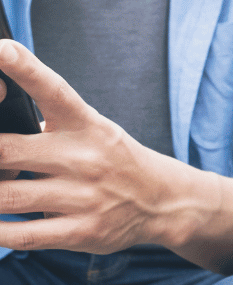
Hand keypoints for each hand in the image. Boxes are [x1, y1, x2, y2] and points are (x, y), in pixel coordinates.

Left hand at [0, 41, 182, 252]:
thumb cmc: (112, 159)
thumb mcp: (89, 128)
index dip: (22, 68)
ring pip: (7, 197)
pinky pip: (25, 235)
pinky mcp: (83, 232)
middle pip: (6, 152)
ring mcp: (84, 197)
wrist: (163, 201)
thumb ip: (43, 127)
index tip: (0, 49)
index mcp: (85, 125)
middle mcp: (84, 158)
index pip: (52, 89)